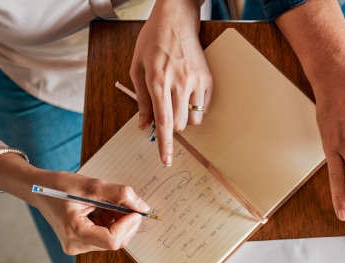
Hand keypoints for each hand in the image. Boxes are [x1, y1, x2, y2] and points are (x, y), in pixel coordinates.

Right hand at [30, 171, 150, 254]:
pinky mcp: (81, 243)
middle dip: (125, 222)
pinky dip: (111, 223)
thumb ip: (119, 194)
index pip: (112, 240)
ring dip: (118, 221)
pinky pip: (106, 237)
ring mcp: (77, 246)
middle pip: (115, 241)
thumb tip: (142, 207)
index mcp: (74, 231)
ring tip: (106, 204)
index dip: (128, 225)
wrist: (39, 190)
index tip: (134, 210)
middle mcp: (75, 244)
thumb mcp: (91, 185)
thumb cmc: (60, 186)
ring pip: (113, 239)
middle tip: (122, 202)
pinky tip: (102, 210)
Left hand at [129, 0, 210, 165]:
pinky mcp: (208, 79)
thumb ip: (140, 99)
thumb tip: (143, 124)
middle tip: (164, 112)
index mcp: (158, 82)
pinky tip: (187, 94)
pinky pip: (204, 107)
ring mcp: (196, 81)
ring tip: (177, 103)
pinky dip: (195, 108)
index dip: (165, 145)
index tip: (166, 160)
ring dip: (184, 118)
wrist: (176, 20)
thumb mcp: (137, 68)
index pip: (164, 122)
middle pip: (180, 125)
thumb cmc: (153, 41)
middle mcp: (179, 83)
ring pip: (194, 119)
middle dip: (172, 126)